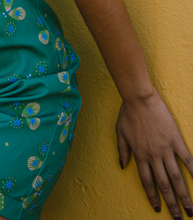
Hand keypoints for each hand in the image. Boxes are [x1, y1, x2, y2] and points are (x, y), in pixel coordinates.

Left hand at [116, 90, 192, 217]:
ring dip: (184, 195)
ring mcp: (165, 149)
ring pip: (176, 177)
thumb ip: (122, 151)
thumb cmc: (128, 113)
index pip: (147, 182)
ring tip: (190, 209)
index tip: (157, 208)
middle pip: (164, 185)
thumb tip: (123, 166)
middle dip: (171, 203)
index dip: (152, 196)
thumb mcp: (120, 133)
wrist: (139, 98)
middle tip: (178, 218)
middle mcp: (153, 156)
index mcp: (140, 155)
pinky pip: (187, 159)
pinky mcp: (175, 140)